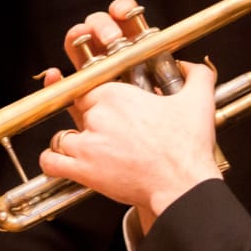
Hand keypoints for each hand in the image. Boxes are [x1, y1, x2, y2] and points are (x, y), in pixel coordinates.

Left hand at [37, 0, 222, 231]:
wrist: (182, 185)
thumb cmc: (187, 148)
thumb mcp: (199, 101)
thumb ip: (196, 75)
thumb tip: (188, 65)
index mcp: (118, 94)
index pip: (91, 88)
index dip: (99, 99)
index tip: (107, 109)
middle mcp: (98, 115)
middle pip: (79, 111)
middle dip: (92, 122)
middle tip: (110, 135)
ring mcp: (88, 144)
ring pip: (64, 136)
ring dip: (74, 143)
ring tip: (92, 151)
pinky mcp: (83, 170)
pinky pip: (51, 162)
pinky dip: (52, 162)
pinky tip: (63, 163)